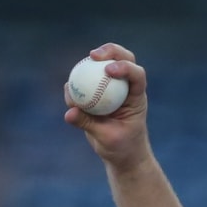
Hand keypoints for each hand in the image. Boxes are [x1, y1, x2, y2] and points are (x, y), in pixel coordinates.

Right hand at [63, 44, 148, 169]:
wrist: (122, 155)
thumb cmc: (122, 148)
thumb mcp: (106, 138)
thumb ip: (88, 124)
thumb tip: (69, 113)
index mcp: (136, 97)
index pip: (137, 76)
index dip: (126, 67)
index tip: (108, 70)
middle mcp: (126, 88)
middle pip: (124, 59)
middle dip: (110, 51)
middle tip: (93, 55)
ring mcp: (112, 88)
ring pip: (104, 65)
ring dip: (91, 62)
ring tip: (76, 74)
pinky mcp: (98, 92)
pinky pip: (86, 81)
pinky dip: (77, 82)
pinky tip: (69, 92)